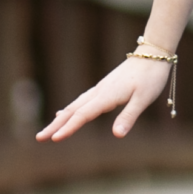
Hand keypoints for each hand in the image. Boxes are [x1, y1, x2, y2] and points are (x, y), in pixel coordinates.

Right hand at [36, 55, 172, 142]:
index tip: (54, 139)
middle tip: (39, 138)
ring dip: (60, 119)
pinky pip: (81, 100)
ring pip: (75, 105)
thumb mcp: (144, 99)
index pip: (83, 115)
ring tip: (48, 130)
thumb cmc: (151, 77)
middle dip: (55, 125)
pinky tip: (64, 113)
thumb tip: (117, 136)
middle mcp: (99, 92)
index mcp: (106, 96)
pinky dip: (70, 109)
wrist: (153, 54)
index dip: (68, 128)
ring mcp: (100, 89)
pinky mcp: (103, 87)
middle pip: (72, 110)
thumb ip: (129, 116)